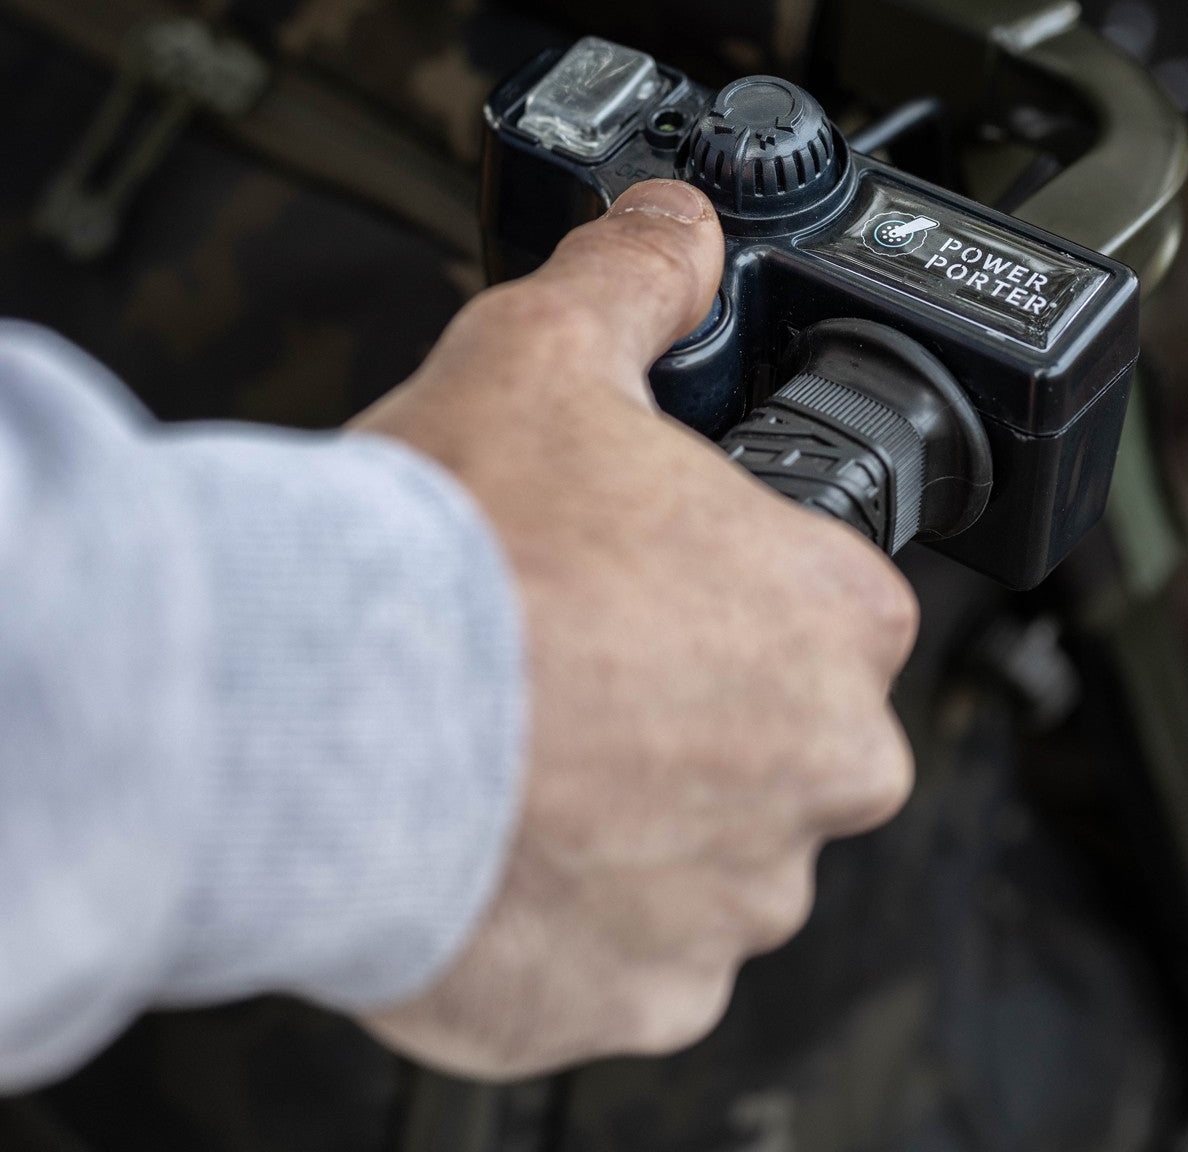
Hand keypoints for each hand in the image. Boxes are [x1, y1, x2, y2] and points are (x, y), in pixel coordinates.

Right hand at [356, 180, 918, 1077]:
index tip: (658, 573)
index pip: (831, 595)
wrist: (318, 716)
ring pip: (710, 846)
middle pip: (782, 727)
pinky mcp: (638, 999)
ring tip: (526, 747)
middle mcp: (820, 767)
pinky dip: (578, 911)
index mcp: (830, 616)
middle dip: (698, 700)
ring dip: (640, 808)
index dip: (736, 574)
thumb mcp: (546, 351)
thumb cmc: (455, 550)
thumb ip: (636, 279)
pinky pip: (632, 953)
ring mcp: (733, 900)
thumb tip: (672, 226)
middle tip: (582, 658)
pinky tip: (501, 837)